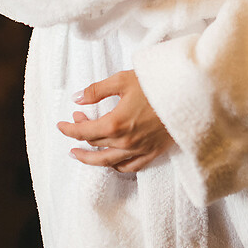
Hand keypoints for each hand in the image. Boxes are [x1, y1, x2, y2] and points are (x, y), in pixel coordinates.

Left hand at [56, 70, 174, 172]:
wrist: (187, 94)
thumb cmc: (155, 84)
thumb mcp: (122, 80)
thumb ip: (97, 91)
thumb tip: (77, 99)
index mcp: (115, 123)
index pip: (84, 132)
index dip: (69, 129)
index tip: (61, 125)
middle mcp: (125, 141)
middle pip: (94, 146)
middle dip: (81, 135)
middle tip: (75, 125)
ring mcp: (139, 149)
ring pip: (108, 162)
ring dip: (91, 159)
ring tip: (80, 155)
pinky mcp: (153, 152)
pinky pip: (130, 167)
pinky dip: (116, 166)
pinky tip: (111, 162)